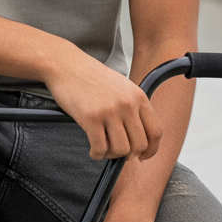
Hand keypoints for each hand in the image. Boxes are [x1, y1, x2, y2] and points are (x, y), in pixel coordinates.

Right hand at [45, 49, 161, 161]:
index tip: (143, 156)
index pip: (155, 131)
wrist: (66, 65)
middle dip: (129, 154)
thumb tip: (139, 137)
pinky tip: (93, 149)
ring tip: (103, 148)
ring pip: (121, 149)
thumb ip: (133, 107)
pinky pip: (100, 148)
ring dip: (111, 154)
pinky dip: (97, 154)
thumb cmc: (91, 77)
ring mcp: (110, 111)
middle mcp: (127, 104)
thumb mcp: (122, 86)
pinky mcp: (91, 117)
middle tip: (117, 151)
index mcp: (138, 96)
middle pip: (139, 144)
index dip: (151, 149)